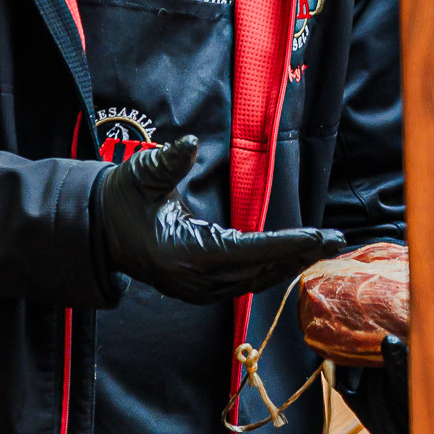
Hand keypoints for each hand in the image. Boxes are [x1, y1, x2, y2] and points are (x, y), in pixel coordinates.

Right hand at [94, 135, 344, 303]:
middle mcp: (195, 281)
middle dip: (298, 255)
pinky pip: (244, 281)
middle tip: (334, 239)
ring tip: (321, 246)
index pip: (247, 252)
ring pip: (254, 280)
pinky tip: (292, 257)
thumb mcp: (142, 175)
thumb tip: (189, 143)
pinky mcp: (200, 288)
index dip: (285, 245)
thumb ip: (168, 162)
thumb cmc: (122, 199)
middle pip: (258, 271)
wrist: (99, 229)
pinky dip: (271, 269)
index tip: (317, 237)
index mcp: (183, 255)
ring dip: (289, 264)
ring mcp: (197, 289)